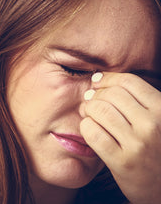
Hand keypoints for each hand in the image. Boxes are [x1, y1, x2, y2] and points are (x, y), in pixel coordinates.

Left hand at [80, 72, 160, 203]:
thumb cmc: (154, 147)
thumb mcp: (156, 119)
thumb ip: (136, 100)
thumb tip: (97, 78)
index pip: (128, 81)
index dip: (107, 79)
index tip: (97, 83)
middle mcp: (152, 125)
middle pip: (110, 95)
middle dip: (95, 95)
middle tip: (89, 102)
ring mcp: (137, 144)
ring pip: (99, 111)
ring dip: (88, 110)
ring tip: (88, 115)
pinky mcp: (121, 161)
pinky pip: (92, 133)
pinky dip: (86, 127)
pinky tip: (89, 130)